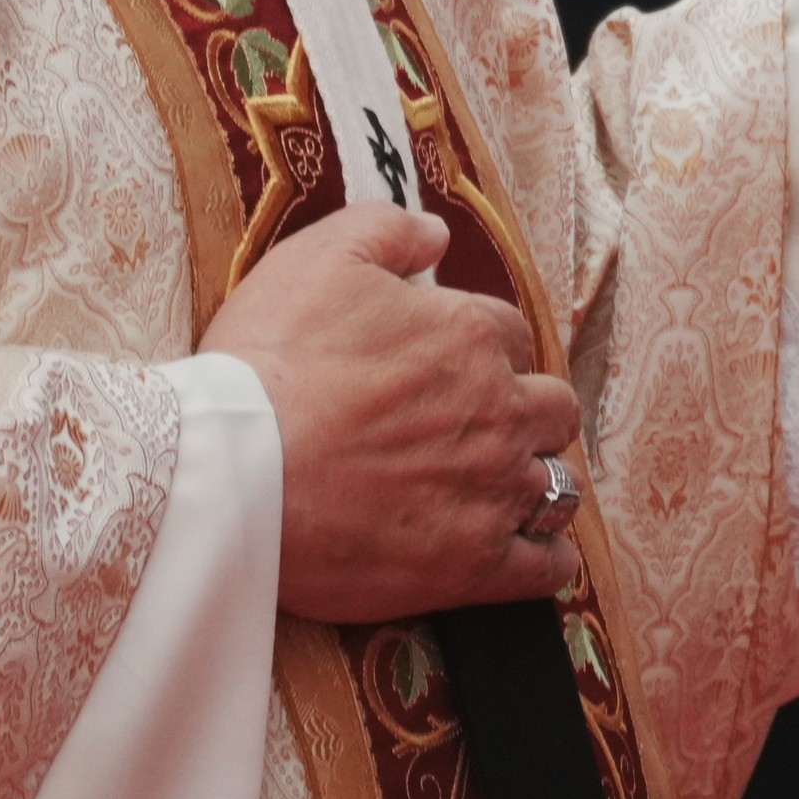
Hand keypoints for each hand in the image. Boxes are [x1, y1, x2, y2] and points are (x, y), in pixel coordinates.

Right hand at [198, 204, 581, 622]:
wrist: (237, 470)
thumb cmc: (272, 360)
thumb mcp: (321, 257)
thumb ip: (389, 230)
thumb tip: (436, 233)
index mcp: (469, 335)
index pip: (512, 334)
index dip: (481, 346)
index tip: (449, 366)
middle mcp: (499, 410)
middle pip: (553, 408)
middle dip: (525, 410)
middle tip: (478, 425)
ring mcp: (493, 492)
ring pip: (560, 485)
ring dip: (535, 480)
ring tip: (498, 487)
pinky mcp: (476, 567)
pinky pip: (548, 568)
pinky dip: (545, 559)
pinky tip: (522, 552)